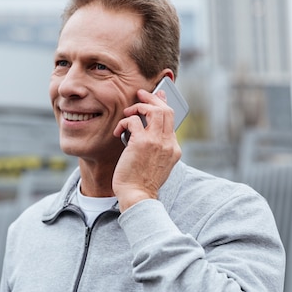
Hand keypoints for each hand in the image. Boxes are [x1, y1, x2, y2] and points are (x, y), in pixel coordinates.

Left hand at [112, 89, 181, 210]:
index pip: (172, 118)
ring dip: (138, 107)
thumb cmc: (142, 182)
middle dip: (151, 99)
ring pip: (153, 110)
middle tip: (140, 94)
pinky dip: (124, 122)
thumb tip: (144, 131)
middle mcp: (168, 143)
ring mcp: (157, 142)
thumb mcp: (157, 164)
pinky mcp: (141, 143)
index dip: (163, 103)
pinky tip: (118, 131)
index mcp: (174, 149)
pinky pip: (132, 121)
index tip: (157, 95)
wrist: (138, 196)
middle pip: (165, 110)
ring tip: (128, 113)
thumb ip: (157, 147)